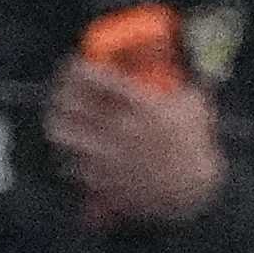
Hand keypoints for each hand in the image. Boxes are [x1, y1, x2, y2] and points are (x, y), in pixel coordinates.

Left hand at [46, 52, 229, 230]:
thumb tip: (174, 60)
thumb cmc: (195, 147)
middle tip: (62, 92)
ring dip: (58, 123)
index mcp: (140, 105)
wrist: (191, 192)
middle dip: (61, 94)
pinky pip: (72, 164)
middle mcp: (119, 128)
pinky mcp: (102, 181)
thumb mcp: (194, 105)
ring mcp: (108, 156)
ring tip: (60, 120)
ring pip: (64, 134)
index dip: (77, 68)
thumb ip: (179, 82)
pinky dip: (70, 155)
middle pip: (71, 104)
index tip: (73, 66)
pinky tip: (73, 151)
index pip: (95, 78)